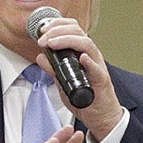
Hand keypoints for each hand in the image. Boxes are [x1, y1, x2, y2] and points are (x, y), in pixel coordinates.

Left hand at [31, 15, 122, 138]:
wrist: (100, 117)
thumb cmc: (86, 99)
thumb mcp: (63, 82)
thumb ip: (53, 69)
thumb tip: (41, 57)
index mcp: (82, 53)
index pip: (72, 29)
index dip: (57, 24)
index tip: (42, 30)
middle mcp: (91, 56)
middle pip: (78, 32)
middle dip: (58, 30)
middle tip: (44, 39)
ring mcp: (97, 66)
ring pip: (87, 44)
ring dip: (67, 40)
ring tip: (53, 44)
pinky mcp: (102, 80)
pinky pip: (97, 69)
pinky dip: (89, 62)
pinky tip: (82, 58)